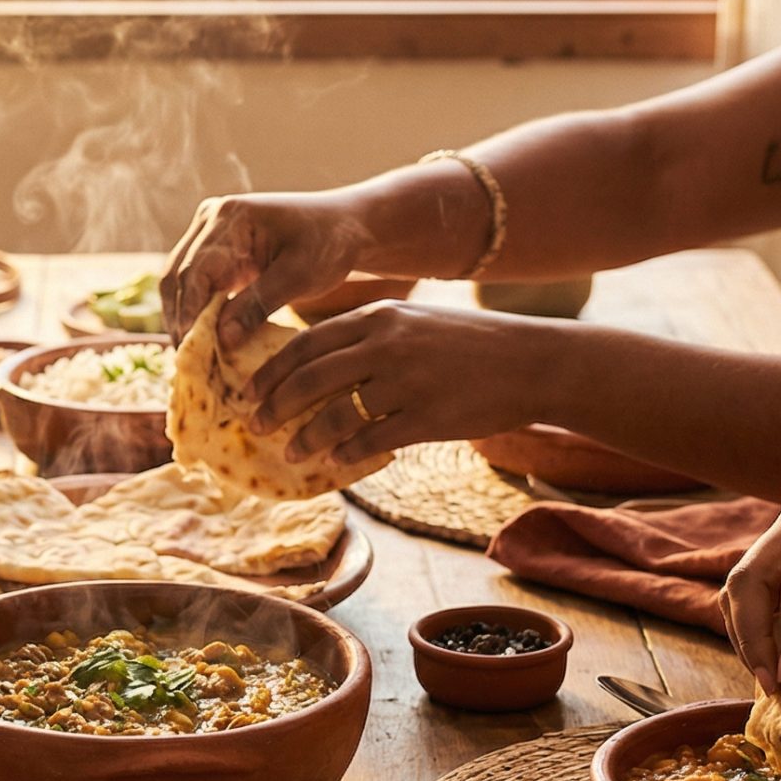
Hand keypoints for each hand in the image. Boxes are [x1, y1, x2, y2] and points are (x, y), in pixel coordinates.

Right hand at [161, 191, 371, 349]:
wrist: (344, 228)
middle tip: (188, 361)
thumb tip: (221, 338)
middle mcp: (211, 220)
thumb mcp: (299, 276)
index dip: (189, 313)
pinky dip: (196, 312)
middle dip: (179, 319)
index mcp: (231, 218)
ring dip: (183, 318)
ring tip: (193, 356)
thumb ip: (258, 304)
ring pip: (179, 282)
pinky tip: (204, 341)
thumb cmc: (329, 244)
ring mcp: (210, 234)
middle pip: (177, 276)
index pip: (195, 271)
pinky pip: (195, 285)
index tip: (191, 350)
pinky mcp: (216, 251)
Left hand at [244, 300, 559, 464]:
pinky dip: (346, 454)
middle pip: (310, 378)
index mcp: (378, 318)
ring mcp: (406, 382)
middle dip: (274, 405)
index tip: (248, 390)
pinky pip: (371, 441)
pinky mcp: (427, 417)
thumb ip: (368, 336)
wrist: (531, 361)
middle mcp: (387, 345)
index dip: (271, 370)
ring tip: (290, 453)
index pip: (306, 343)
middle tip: (254, 426)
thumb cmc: (470, 344)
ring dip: (305, 437)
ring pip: (335, 414)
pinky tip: (334, 463)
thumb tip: (319, 364)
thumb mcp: (413, 322)